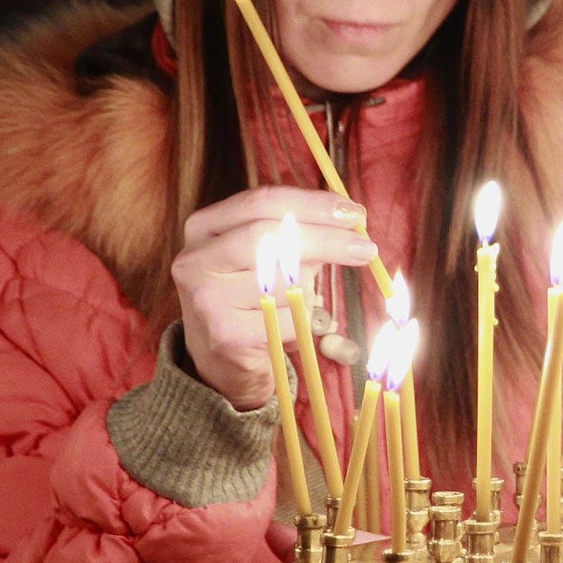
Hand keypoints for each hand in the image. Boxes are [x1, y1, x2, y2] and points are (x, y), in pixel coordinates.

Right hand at [172, 187, 375, 409]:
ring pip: (284, 281)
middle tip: (366, 248)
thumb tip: (350, 218)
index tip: (355, 213)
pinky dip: (306, 320)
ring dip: (310, 288)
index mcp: (205, 227)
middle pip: (271, 236)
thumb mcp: (263, 254)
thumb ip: (295, 230)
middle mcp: (196, 260)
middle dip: (327, 239)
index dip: (314, 204)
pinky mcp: (226, 336)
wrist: (222, 361)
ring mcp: (207, 299)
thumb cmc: (252, 296)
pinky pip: (290, 318)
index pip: (263, 202)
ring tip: (304, 298)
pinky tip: (293, 324)